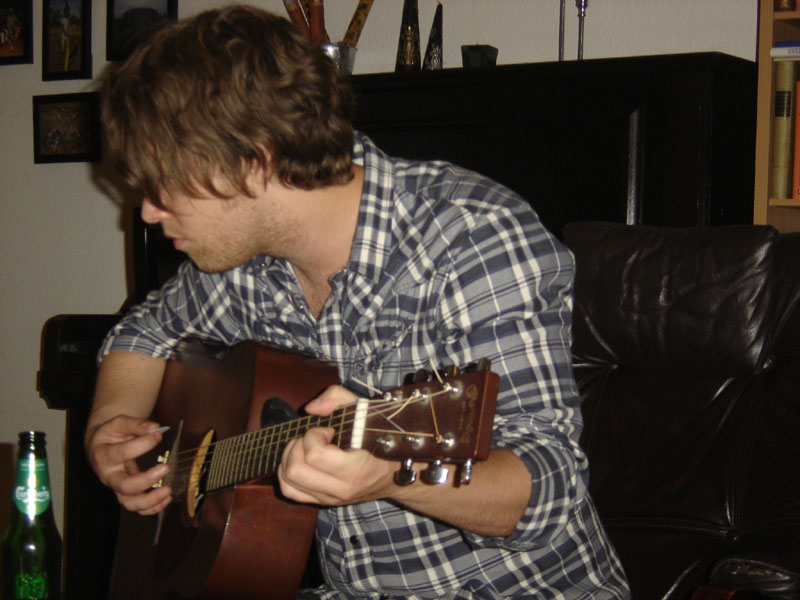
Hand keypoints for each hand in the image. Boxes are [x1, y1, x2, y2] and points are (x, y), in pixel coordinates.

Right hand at [85, 415, 172, 514]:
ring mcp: (116, 487)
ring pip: (129, 503)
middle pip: (124, 486)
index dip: (142, 444)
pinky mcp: (126, 494)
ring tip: (167, 490)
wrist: (99, 445)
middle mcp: (108, 475)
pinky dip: (152, 508)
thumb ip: (135, 424)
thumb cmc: (110, 434)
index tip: (158, 435)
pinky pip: (137, 508)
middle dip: (146, 480)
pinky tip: (166, 498)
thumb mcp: (118, 423)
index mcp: (104, 455)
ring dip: (150, 500)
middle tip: (166, 468)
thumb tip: (155, 428)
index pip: (123, 453)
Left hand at [277, 385, 395, 505]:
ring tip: (305, 448)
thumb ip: (338, 398)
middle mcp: (340, 488)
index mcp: (355, 468)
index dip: (314, 435)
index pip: (315, 455)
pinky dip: (286, 474)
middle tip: (313, 438)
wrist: (393, 475)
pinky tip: (300, 460)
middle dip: (298, 446)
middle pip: (295, 470)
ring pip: (288, 482)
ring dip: (290, 458)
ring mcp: (330, 498)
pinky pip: (289, 491)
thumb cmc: (381, 439)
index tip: (328, 431)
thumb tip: (310, 408)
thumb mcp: (366, 410)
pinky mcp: (321, 501)